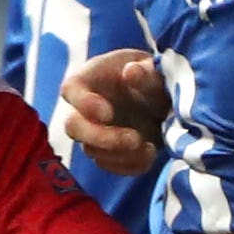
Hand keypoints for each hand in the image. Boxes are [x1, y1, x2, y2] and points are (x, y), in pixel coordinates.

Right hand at [62, 48, 168, 175]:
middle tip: (134, 139)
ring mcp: (95, 132)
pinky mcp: (110, 151)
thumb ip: (146, 71)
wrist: (162, 94)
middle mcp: (84, 108)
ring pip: (92, 150)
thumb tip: (131, 71)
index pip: (71, 89)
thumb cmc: (151, 74)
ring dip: (120, 154)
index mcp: (89, 79)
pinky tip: (151, 153)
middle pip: (74, 127)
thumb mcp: (154, 68)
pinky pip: (111, 165)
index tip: (107, 113)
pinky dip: (130, 165)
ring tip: (149, 146)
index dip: (83, 104)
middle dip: (101, 138)